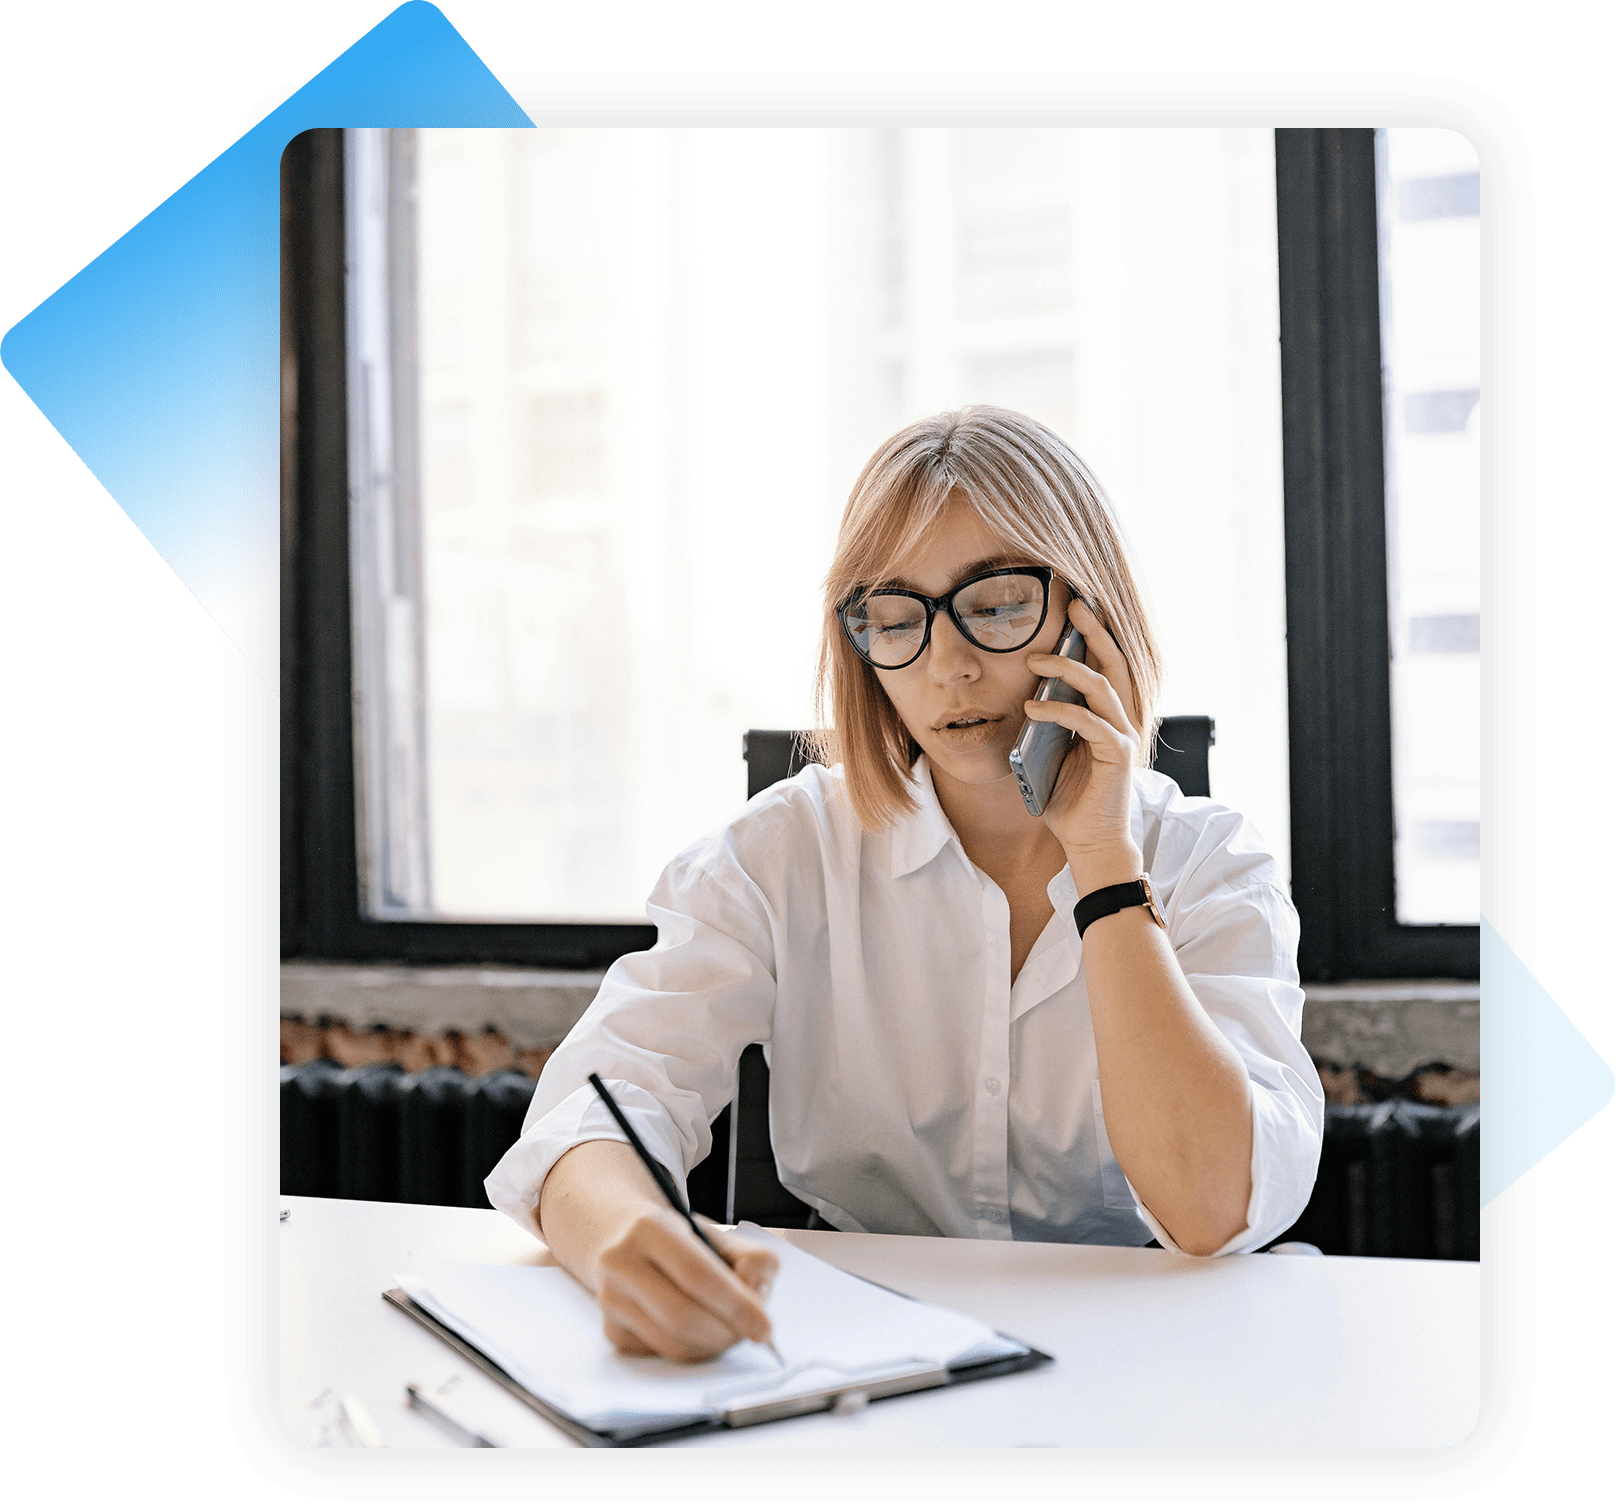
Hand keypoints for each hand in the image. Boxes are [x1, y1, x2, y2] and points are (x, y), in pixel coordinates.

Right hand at [538, 1139, 781, 1362]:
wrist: (625, 1239)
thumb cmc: (680, 1240)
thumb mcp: (720, 1235)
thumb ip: (753, 1259)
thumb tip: (756, 1294)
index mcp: (650, 1228)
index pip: (699, 1276)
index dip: (737, 1306)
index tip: (764, 1327)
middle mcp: (621, 1263)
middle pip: (683, 1316)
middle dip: (726, 1332)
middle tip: (750, 1333)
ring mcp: (611, 1299)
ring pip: (671, 1343)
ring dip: (711, 1346)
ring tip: (728, 1331)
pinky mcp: (611, 1330)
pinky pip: (661, 1355)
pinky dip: (691, 1351)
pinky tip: (699, 1332)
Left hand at [1019, 597, 1143, 889]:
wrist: (1089, 842)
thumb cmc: (1069, 800)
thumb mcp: (1049, 753)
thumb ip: (1046, 724)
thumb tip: (1023, 695)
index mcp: (1107, 715)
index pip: (1105, 664)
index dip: (1094, 634)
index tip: (1074, 605)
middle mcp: (1121, 720)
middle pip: (1115, 662)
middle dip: (1094, 630)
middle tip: (1073, 604)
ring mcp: (1123, 736)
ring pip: (1102, 686)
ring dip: (1067, 668)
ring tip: (1034, 659)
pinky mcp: (1118, 756)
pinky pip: (1089, 723)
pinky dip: (1060, 711)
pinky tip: (1033, 707)